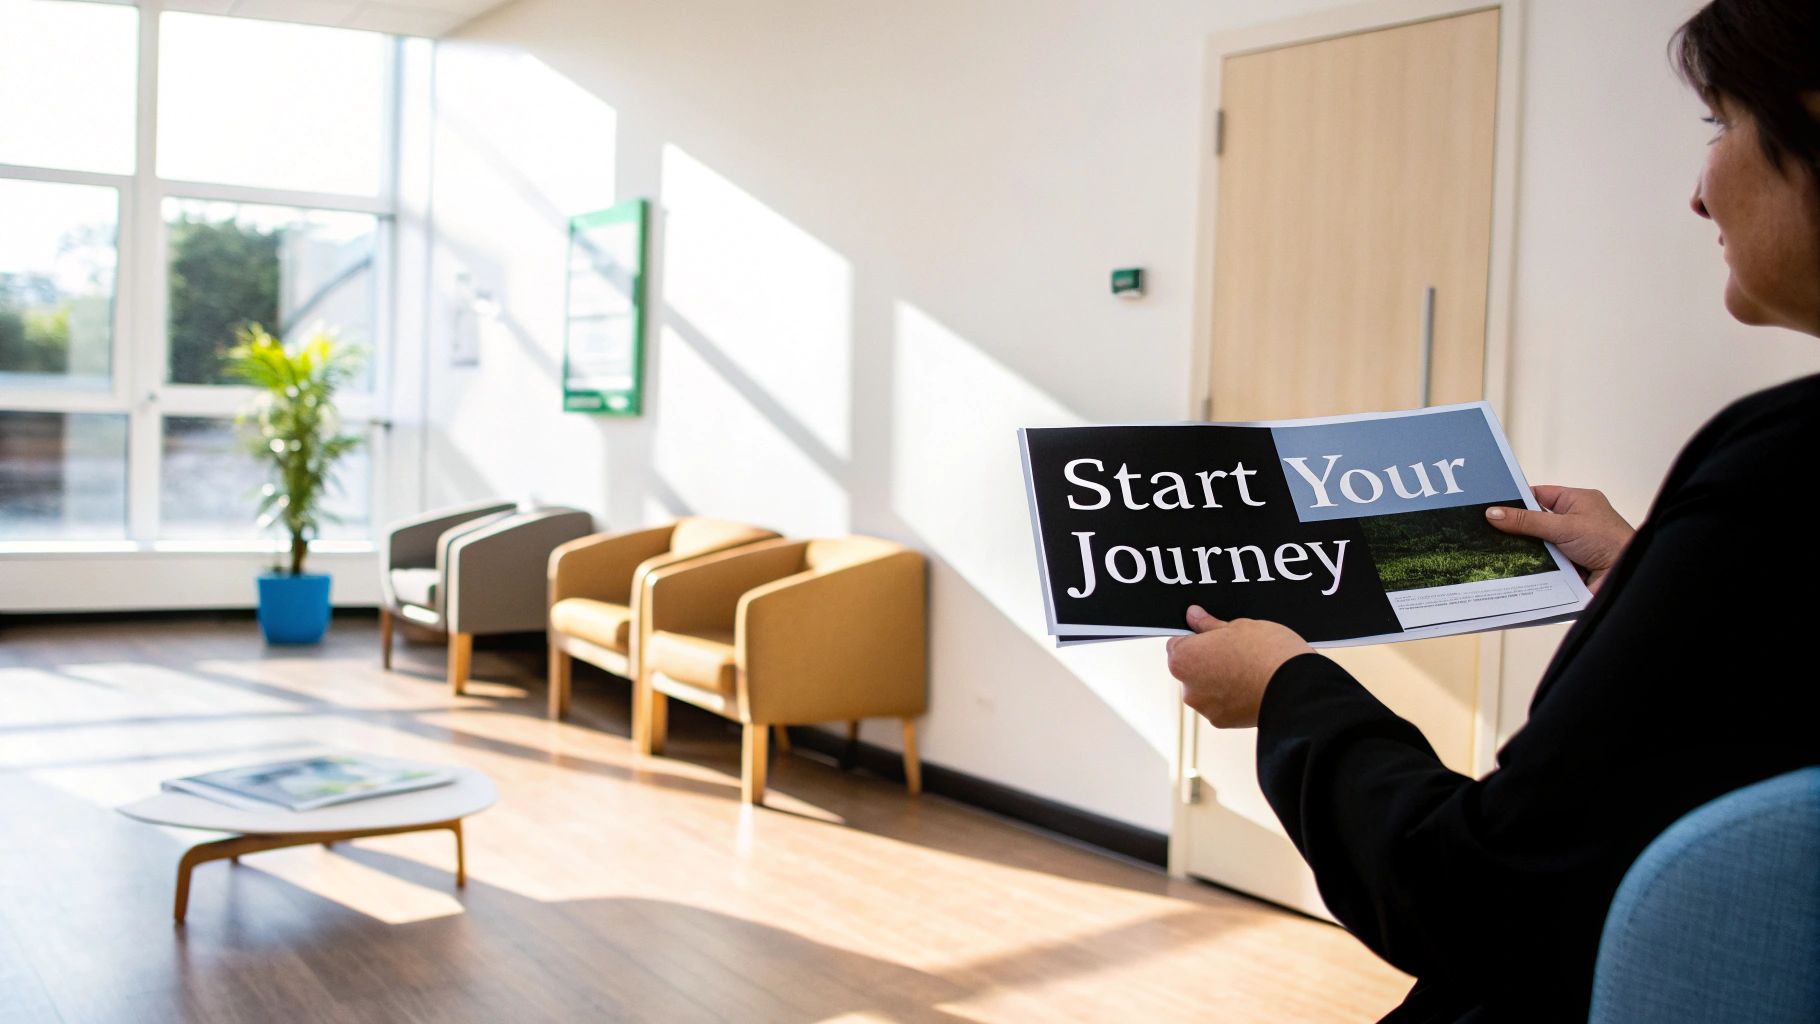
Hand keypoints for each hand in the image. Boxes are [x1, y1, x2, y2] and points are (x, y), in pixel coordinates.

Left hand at [1167, 605, 1313, 728]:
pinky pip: (1221, 704)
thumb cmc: (1266, 651)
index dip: (1197, 639)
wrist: (1296, 688)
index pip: (1178, 644)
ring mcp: (1204, 707)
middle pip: (1190, 669)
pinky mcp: (1221, 722)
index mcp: (1183, 659)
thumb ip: (1208, 624)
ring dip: (1218, 681)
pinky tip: (1252, 687)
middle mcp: (1187, 687)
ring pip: (1205, 688)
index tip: (1215, 637)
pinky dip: (1231, 698)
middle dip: (1207, 661)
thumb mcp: (1238, 626)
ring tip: (1248, 671)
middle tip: (1236, 652)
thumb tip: (1193, 615)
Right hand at [1485, 485, 1634, 593]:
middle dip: (1515, 528)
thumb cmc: (1609, 542)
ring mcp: (1570, 546)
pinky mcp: (1568, 567)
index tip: (1491, 505)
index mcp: (1577, 502)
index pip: (1539, 495)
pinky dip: (1531, 567)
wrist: (1627, 578)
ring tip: (1492, 550)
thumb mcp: (1563, 526)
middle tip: (1485, 529)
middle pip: (1535, 522)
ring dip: (1523, 550)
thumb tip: (1494, 513)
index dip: (1517, 499)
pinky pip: (1542, 564)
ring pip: (1537, 545)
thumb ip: (1527, 521)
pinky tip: (1510, 568)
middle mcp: (1574, 522)